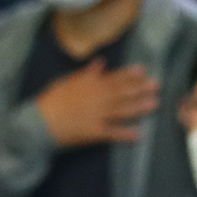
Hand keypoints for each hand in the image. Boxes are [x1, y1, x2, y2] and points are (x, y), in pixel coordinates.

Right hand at [35, 57, 158, 145]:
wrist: (39, 121)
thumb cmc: (52, 100)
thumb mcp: (67, 81)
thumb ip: (86, 73)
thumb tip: (100, 62)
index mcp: (90, 84)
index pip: (114, 77)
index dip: (129, 74)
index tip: (143, 70)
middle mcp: (97, 98)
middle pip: (122, 92)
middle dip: (140, 88)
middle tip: (157, 85)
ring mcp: (97, 115)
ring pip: (122, 109)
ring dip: (139, 107)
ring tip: (154, 103)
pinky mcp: (94, 132)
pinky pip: (113, 133)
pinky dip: (126, 134)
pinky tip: (139, 134)